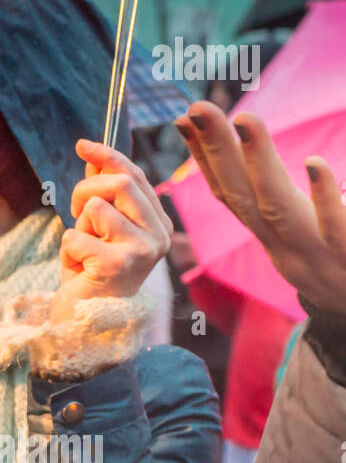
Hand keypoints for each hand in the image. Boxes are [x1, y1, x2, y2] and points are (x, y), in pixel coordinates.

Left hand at [50, 140, 173, 324]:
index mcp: (158, 222)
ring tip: (84, 247)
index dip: (108, 156)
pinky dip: (69, 251)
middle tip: (76, 212)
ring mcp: (143, 250)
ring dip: (78, 226)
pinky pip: (77, 236)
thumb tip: (93, 156)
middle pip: (121, 183)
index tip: (83, 144)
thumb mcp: (101, 226)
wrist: (92, 318)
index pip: (136, 176)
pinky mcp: (119, 265)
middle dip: (86, 190)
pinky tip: (80, 268)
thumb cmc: (96, 271)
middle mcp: (159, 235)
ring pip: (97, 208)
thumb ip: (103, 192)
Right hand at [173, 101, 345, 318]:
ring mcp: (320, 257)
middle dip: (218, 151)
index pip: (232, 198)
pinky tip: (315, 162)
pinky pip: (337, 228)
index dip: (205, 160)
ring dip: (260, 164)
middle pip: (244, 199)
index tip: (184, 119)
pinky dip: (323, 197)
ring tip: (246, 119)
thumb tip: (257, 171)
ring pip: (280, 209)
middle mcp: (287, 250)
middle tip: (197, 106)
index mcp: (274, 242)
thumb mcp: (305, 242)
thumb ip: (280, 210)